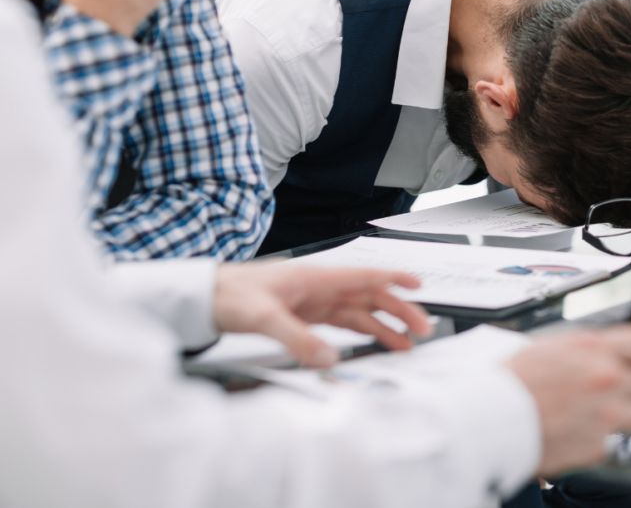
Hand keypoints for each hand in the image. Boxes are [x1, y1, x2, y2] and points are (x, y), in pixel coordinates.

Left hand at [214, 263, 432, 368]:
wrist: (204, 298)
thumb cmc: (229, 294)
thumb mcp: (262, 317)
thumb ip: (297, 338)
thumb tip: (329, 359)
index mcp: (316, 278)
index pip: (365, 276)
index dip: (394, 280)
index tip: (419, 287)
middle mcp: (320, 288)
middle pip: (368, 297)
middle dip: (398, 311)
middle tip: (421, 329)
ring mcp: (313, 303)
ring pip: (358, 313)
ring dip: (383, 327)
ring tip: (405, 344)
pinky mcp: (304, 317)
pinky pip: (341, 326)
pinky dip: (360, 335)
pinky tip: (371, 345)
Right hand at [506, 326, 630, 476]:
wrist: (489, 417)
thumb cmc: (511, 380)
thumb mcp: (550, 345)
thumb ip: (587, 347)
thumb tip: (612, 347)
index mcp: (594, 348)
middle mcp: (606, 378)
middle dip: (628, 388)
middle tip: (604, 394)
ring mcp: (605, 413)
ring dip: (623, 415)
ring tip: (594, 415)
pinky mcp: (597, 445)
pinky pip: (610, 443)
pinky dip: (594, 440)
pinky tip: (571, 432)